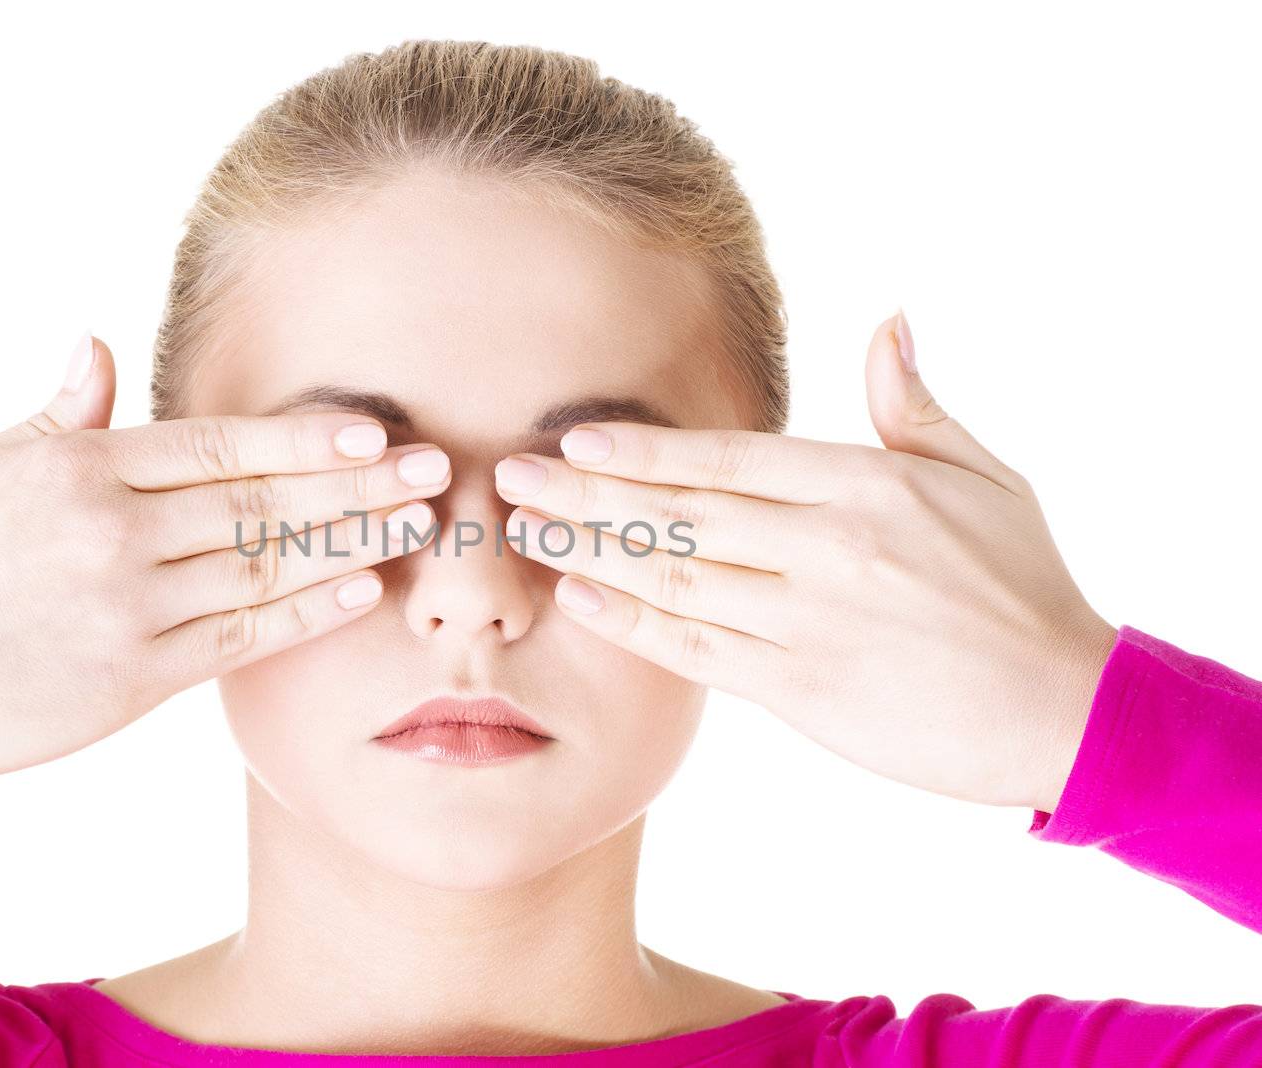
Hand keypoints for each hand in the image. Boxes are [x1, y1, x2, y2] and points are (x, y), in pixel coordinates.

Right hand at [0, 334, 448, 785]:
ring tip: (417, 526)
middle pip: (260, 500)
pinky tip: (357, 592)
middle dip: (355, 484)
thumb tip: (97, 343)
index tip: (371, 430)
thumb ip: (56, 416)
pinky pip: (238, 640)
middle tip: (434, 469)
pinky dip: (303, 614)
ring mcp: (128, 607)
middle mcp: (115, 531)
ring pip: (263, 567)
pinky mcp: (131, 678)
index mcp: (80, 469)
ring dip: (349, 544)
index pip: (216, 444)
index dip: (302, 438)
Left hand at [492, 312, 1118, 811]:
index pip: (730, 459)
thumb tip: (889, 318)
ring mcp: (809, 622)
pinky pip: (698, 649)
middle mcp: (828, 548)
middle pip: (683, 512)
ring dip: (592, 551)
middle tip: (511, 475)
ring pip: (676, 577)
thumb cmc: (1024, 587)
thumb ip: (913, 404)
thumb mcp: (986, 478)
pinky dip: (633, 622)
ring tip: (526, 530)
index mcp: (867, 485)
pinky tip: (581, 596)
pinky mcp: (801, 690)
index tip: (578, 437)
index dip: (646, 448)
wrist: (1062, 709)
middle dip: (589, 492)